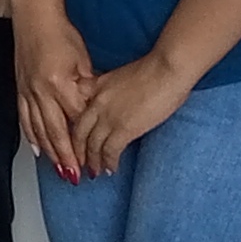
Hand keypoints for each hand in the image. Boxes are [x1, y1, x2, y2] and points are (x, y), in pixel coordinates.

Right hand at [14, 12, 98, 178]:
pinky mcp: (20, 89)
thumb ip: (87, 87)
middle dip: (67, 156)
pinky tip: (37, 150)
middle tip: (76, 177)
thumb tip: (93, 109)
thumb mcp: (82, 60)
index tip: (95, 155)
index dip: (85, 140)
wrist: (33, 18)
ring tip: (59, 170)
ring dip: (50, 152)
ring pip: (39, 129)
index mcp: (60, 84)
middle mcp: (41, 91)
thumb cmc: (61, 34)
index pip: (76, 119)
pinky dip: (31, 136)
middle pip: (56, 131)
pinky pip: (25, 118)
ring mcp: (28, 92)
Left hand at [67, 50, 198, 178]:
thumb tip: (111, 102)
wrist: (166, 69)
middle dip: (78, 151)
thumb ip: (109, 88)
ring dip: (93, 162)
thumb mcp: (119, 76)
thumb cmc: (152, 69)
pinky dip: (109, 163)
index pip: (76, 113)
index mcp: (95, 87)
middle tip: (79, 163)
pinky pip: (110, 151)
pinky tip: (111, 169)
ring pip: (92, 145)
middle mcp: (96, 103)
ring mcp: (108, 117)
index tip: (76, 141)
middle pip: (79, 133)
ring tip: (95, 172)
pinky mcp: (123, 129)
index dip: (74, 130)